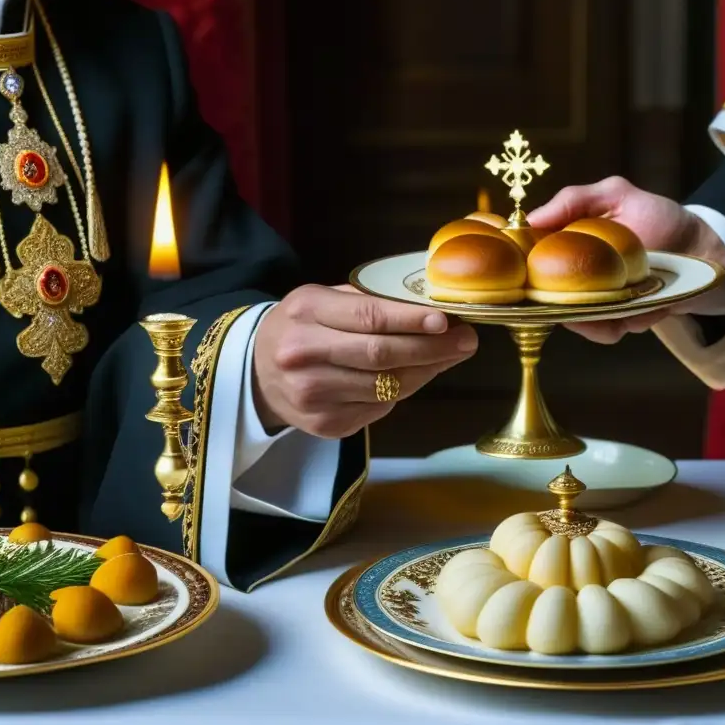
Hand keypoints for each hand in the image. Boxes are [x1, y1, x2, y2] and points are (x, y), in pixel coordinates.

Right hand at [252, 285, 476, 436]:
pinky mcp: (325, 424)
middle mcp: (303, 355)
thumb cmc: (303, 327)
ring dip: (427, 371)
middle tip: (467, 341)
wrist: (257, 373)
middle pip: (381, 355)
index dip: (411, 321)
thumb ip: (370, 303)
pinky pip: (379, 407)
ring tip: (450, 355)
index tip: (446, 320)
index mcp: (305, 312)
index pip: (367, 317)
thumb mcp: (323, 300)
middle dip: (432, 348)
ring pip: (387, 385)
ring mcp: (313, 395)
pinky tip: (413, 376)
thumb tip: (433, 311)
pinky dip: (403, 391)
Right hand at [527, 176, 724, 343]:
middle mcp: (576, 280)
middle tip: (571, 295)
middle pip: (546, 303)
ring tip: (626, 298)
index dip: (519, 272)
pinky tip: (646, 306)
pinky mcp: (621, 323)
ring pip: (578, 322)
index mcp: (566, 248)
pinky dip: (626, 320)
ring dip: (597, 314)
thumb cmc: (658, 218)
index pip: (529, 265)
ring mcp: (598, 304)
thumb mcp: (615, 194)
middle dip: (555, 303)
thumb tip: (529, 218)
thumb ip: (573, 199)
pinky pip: (609, 330)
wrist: (704, 251)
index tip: (520, 273)